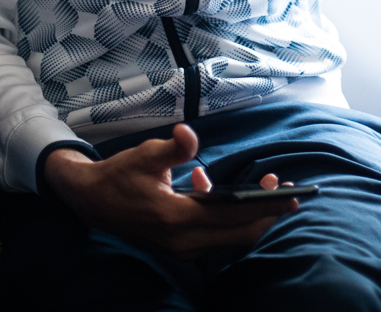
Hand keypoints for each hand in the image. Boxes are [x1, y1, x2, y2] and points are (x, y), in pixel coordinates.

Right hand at [44, 124, 297, 259]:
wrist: (91, 202)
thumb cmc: (119, 176)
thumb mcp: (144, 156)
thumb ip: (172, 148)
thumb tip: (190, 133)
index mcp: (176, 219)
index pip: (232, 216)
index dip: (264, 206)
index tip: (290, 194)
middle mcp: (183, 241)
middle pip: (239, 234)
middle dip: (266, 214)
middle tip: (289, 192)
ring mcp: (181, 248)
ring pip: (229, 237)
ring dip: (250, 215)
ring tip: (265, 188)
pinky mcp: (179, 245)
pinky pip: (215, 235)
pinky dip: (226, 216)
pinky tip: (209, 185)